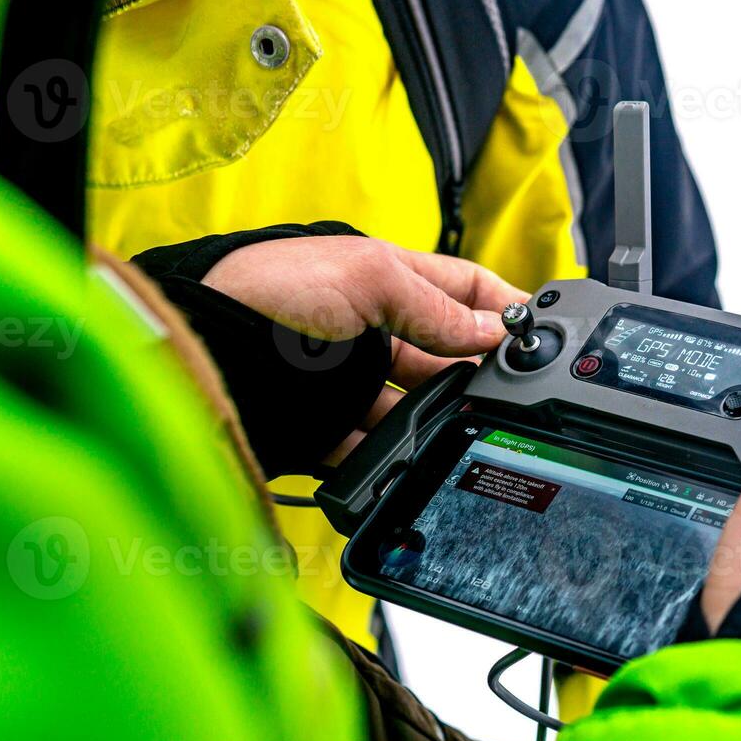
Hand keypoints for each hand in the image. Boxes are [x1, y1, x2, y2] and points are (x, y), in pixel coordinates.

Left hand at [201, 235, 527, 460]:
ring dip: (441, 420)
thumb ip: (437, 307)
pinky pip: (373, 452)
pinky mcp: (328, 429)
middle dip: (477, 374)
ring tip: (465, 430)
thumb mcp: (369, 278)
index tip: (541, 334)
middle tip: (507, 393)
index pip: (464, 290)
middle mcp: (373, 333)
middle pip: (446, 358)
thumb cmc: (269, 288)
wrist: (200, 351)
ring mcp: (351, 383)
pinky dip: (395, 461)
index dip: (502, 308)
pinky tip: (415, 462)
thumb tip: (495, 331)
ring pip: (416, 409)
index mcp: (388, 281)